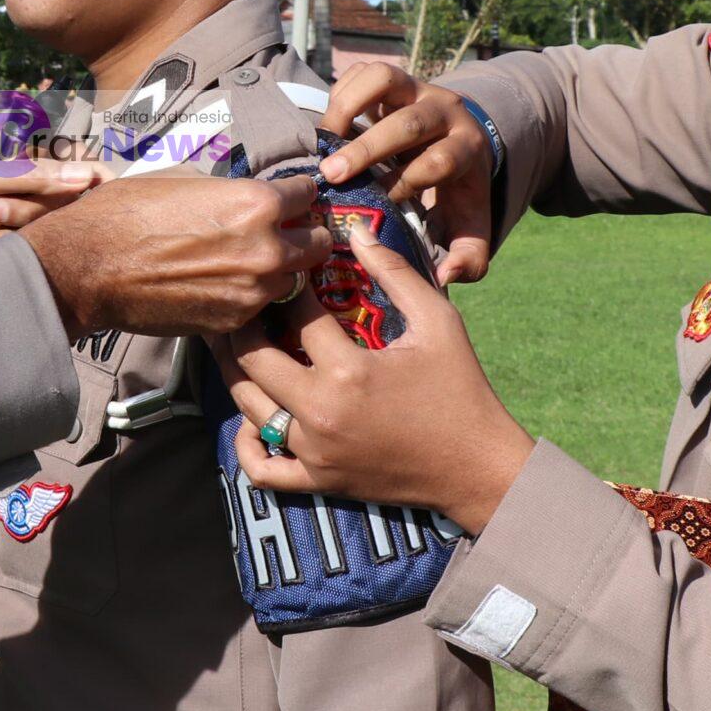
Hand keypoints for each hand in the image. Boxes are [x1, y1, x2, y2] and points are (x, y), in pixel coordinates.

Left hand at [0, 148, 102, 285]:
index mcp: (7, 158)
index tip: (108, 187)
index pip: (66, 165)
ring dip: (2, 231)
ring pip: (41, 233)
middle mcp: (13, 189)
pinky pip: (19, 256)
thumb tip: (88, 177)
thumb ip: (29, 175)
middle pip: (58, 203)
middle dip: (25, 208)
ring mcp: (7, 224)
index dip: (88, 177)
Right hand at [16, 173, 330, 341]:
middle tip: (287, 232)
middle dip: (306, 234)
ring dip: (281, 270)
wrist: (89, 267)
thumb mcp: (184, 180)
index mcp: (256, 203)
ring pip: (294, 279)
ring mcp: (252, 291)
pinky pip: (260, 306)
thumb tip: (248, 197)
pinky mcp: (233, 322)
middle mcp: (266, 249)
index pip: (307, 194)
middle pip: (318, 243)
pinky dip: (251, 296)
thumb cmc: (127, 213)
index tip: (294, 196)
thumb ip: (230, 191)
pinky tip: (224, 285)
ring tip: (252, 263)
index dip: (299, 193)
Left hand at [215, 217, 529, 534]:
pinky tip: (251, 420)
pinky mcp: (318, 479)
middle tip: (243, 304)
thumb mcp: (438, 321)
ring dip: (234, 372)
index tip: (290, 274)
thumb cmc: (461, 389)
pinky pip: (262, 469)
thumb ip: (395, 272)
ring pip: (247, 407)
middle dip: (241, 325)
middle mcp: (321, 412)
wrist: (477, 466)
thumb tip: (358, 230)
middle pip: (252, 360)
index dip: (289, 288)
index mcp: (350, 371)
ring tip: (234, 345)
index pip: (297, 316)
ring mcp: (315, 451)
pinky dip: (247, 446)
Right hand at [316, 62, 495, 283]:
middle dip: (368, 148)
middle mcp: (445, 111)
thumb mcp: (471, 225)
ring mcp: (418, 87)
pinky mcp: (394, 78)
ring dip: (349, 106)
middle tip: (332, 175)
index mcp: (468, 148)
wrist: (461, 141)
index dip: (407, 182)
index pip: (438, 161)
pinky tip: (328, 126)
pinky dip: (342, 92)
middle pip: (409, 122)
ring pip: (385, 78)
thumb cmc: (457, 191)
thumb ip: (470, 258)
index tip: (378, 203)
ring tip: (324, 140)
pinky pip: (364, 71)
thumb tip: (445, 278)